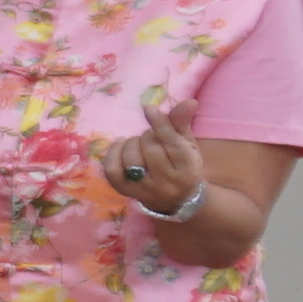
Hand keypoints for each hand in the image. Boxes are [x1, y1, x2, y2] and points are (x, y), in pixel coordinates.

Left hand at [95, 102, 205, 220]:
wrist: (176, 200)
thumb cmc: (183, 166)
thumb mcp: (188, 145)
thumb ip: (183, 124)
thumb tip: (189, 101)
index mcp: (188, 169)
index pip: (172, 143)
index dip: (159, 124)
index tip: (148, 108)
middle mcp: (167, 183)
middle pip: (151, 148)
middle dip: (148, 135)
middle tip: (151, 137)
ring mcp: (145, 190)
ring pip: (131, 159)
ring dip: (132, 143)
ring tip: (139, 143)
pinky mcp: (127, 193)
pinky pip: (113, 171)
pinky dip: (113, 153)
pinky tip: (120, 145)